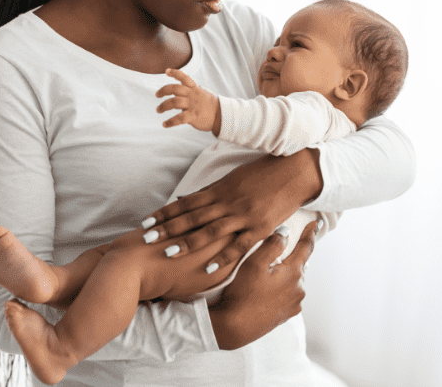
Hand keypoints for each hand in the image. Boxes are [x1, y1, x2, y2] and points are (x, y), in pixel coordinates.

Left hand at [142, 148, 322, 270]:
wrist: (295, 171)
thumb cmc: (263, 172)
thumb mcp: (234, 178)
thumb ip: (211, 191)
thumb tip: (185, 199)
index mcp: (220, 189)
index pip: (185, 203)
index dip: (164, 214)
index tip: (146, 223)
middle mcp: (228, 202)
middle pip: (192, 217)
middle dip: (168, 229)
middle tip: (146, 239)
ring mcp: (244, 216)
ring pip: (211, 231)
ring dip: (188, 243)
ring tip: (168, 253)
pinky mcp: (260, 228)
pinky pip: (239, 245)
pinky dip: (223, 258)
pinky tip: (209, 269)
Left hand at [156, 68, 221, 133]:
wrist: (222, 116)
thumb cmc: (210, 106)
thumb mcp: (202, 94)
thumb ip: (190, 93)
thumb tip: (177, 95)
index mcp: (195, 89)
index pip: (184, 78)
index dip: (175, 73)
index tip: (166, 71)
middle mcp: (192, 95)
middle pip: (174, 89)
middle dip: (163, 91)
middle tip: (157, 95)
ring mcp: (192, 105)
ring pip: (174, 102)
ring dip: (163, 106)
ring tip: (158, 110)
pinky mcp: (193, 116)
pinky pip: (178, 118)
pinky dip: (170, 122)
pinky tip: (165, 124)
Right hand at [208, 221, 315, 349]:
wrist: (235, 328)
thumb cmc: (242, 293)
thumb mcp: (254, 263)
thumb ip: (272, 245)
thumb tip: (285, 233)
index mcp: (293, 272)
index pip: (305, 247)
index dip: (311, 233)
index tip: (317, 224)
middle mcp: (299, 288)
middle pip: (299, 265)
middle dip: (292, 258)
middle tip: (281, 252)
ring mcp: (294, 304)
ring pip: (293, 281)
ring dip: (286, 275)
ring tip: (270, 275)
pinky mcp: (287, 315)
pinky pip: (289, 296)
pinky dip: (282, 290)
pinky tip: (269, 291)